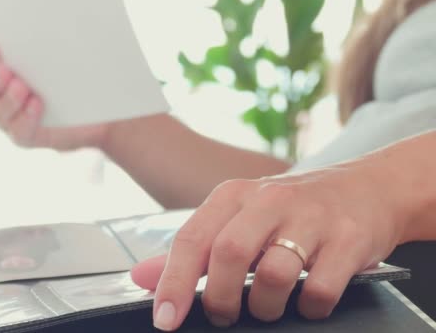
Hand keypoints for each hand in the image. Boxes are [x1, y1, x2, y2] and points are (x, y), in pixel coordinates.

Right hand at [0, 41, 110, 150]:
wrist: (88, 110)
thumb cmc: (69, 73)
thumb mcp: (60, 54)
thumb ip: (46, 44)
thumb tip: (52, 19)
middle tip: (3, 71)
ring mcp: (9, 116)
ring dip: (9, 100)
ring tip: (22, 88)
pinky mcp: (26, 135)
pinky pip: (20, 131)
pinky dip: (26, 118)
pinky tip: (37, 105)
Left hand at [131, 162, 410, 329]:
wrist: (367, 188)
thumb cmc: (291, 210)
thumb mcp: (238, 217)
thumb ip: (192, 248)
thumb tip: (141, 278)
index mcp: (234, 196)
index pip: (191, 238)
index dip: (173, 282)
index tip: (165, 319)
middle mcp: (270, 200)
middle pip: (228, 253)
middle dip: (219, 297)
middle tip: (223, 315)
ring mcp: (312, 218)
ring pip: (273, 274)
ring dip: (263, 307)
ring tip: (265, 308)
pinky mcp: (349, 239)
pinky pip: (319, 288)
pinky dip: (308, 307)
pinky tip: (305, 302)